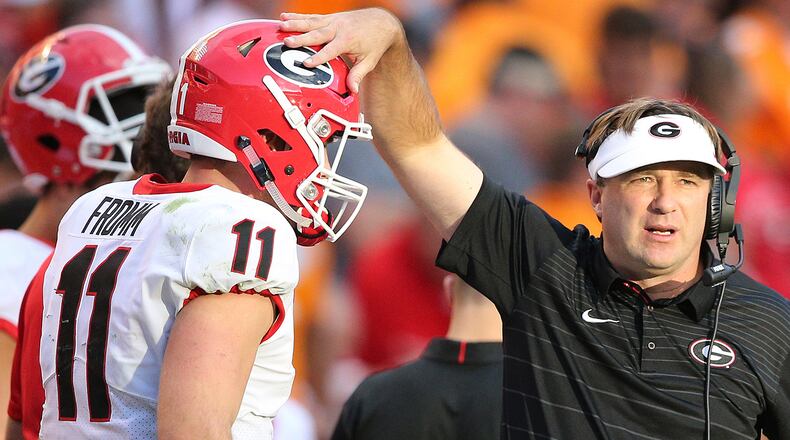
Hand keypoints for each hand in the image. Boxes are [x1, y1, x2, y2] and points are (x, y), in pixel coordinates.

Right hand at [279, 8, 402, 92]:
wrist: (381, 22)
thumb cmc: (375, 43)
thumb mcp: (369, 61)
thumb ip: (358, 75)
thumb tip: (352, 90)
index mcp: (348, 40)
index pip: (330, 50)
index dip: (318, 57)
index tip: (306, 64)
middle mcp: (338, 28)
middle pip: (317, 34)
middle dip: (301, 39)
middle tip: (287, 42)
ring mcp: (333, 21)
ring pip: (311, 22)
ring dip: (294, 24)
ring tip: (280, 26)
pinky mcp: (329, 18)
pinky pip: (311, 17)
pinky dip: (297, 16)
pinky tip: (283, 16)